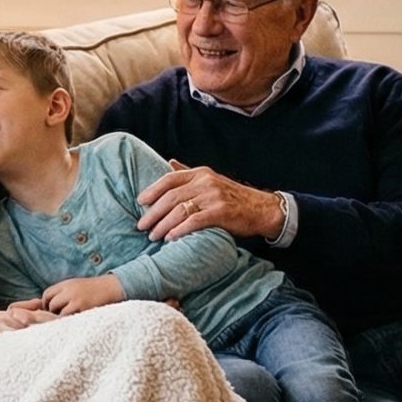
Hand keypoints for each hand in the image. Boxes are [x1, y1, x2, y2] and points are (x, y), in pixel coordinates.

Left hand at [39, 275, 124, 315]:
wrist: (112, 288)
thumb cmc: (94, 290)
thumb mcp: (76, 286)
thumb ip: (63, 293)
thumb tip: (47, 306)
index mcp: (66, 284)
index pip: (47, 294)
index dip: (46, 303)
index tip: (52, 311)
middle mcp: (69, 290)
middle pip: (51, 304)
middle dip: (53, 312)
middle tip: (59, 318)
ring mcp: (76, 299)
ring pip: (58, 312)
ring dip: (60, 318)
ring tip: (67, 321)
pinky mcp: (83, 308)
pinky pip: (68, 318)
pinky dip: (68, 321)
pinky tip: (74, 322)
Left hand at [136, 162, 283, 242]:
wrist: (261, 209)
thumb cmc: (232, 198)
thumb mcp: (210, 180)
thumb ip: (189, 173)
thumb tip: (168, 163)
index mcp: (200, 173)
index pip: (169, 179)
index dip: (152, 190)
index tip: (140, 201)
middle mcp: (205, 182)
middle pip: (171, 197)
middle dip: (153, 212)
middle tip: (142, 225)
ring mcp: (213, 196)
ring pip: (180, 210)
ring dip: (163, 224)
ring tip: (153, 236)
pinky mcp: (221, 212)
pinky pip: (194, 221)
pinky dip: (180, 230)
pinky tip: (171, 238)